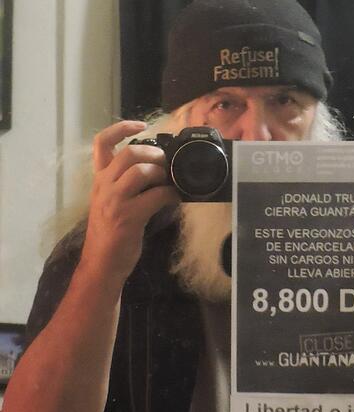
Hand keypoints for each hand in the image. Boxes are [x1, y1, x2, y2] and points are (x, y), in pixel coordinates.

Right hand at [81, 120, 179, 280]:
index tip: (141, 124)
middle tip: (166, 162)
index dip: (121, 128)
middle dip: (153, 152)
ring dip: (162, 173)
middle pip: (129, 153)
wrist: (101, 264)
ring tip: (169, 181)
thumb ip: (123, 184)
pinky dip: (170, 194)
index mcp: (99, 180)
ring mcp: (115, 201)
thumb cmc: (109, 235)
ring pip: (141, 171)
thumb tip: (155, 171)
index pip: (101, 143)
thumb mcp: (109, 203)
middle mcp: (104, 186)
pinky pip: (155, 196)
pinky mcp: (129, 217)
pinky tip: (175, 198)